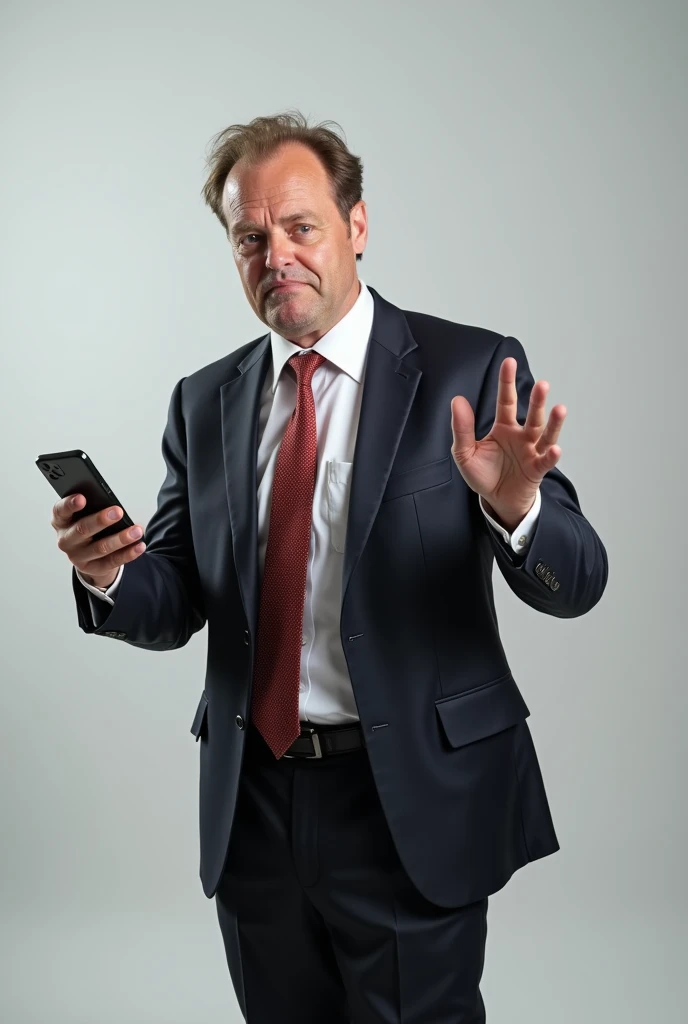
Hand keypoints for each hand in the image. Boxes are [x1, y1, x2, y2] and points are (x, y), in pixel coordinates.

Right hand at [51, 494, 145, 587]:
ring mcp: (77, 556)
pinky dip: (128, 554)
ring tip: (136, 531)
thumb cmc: (88, 525)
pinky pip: (112, 561)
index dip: (70, 504)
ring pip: (100, 547)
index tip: (82, 498)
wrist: (88, 554)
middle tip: (118, 512)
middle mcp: (66, 540)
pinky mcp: (92, 568)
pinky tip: (139, 546)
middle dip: (100, 520)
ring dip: (120, 539)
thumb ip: (92, 507)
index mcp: (61, 521)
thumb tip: (111, 505)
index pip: (60, 511)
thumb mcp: (85, 514)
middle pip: (82, 529)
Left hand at [450, 357, 565, 529]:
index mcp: (503, 428)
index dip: (506, 382)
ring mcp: (531, 452)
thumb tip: (457, 400)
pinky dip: (551, 456)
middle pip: (532, 415)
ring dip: (552, 422)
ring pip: (544, 434)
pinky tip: (555, 448)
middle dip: (537, 400)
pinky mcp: (536, 470)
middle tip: (542, 385)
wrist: (497, 500)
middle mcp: (521, 436)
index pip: (506, 401)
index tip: (509, 362)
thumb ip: (462, 428)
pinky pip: (545, 461)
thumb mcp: (465, 452)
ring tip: (559, 409)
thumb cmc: (484, 474)